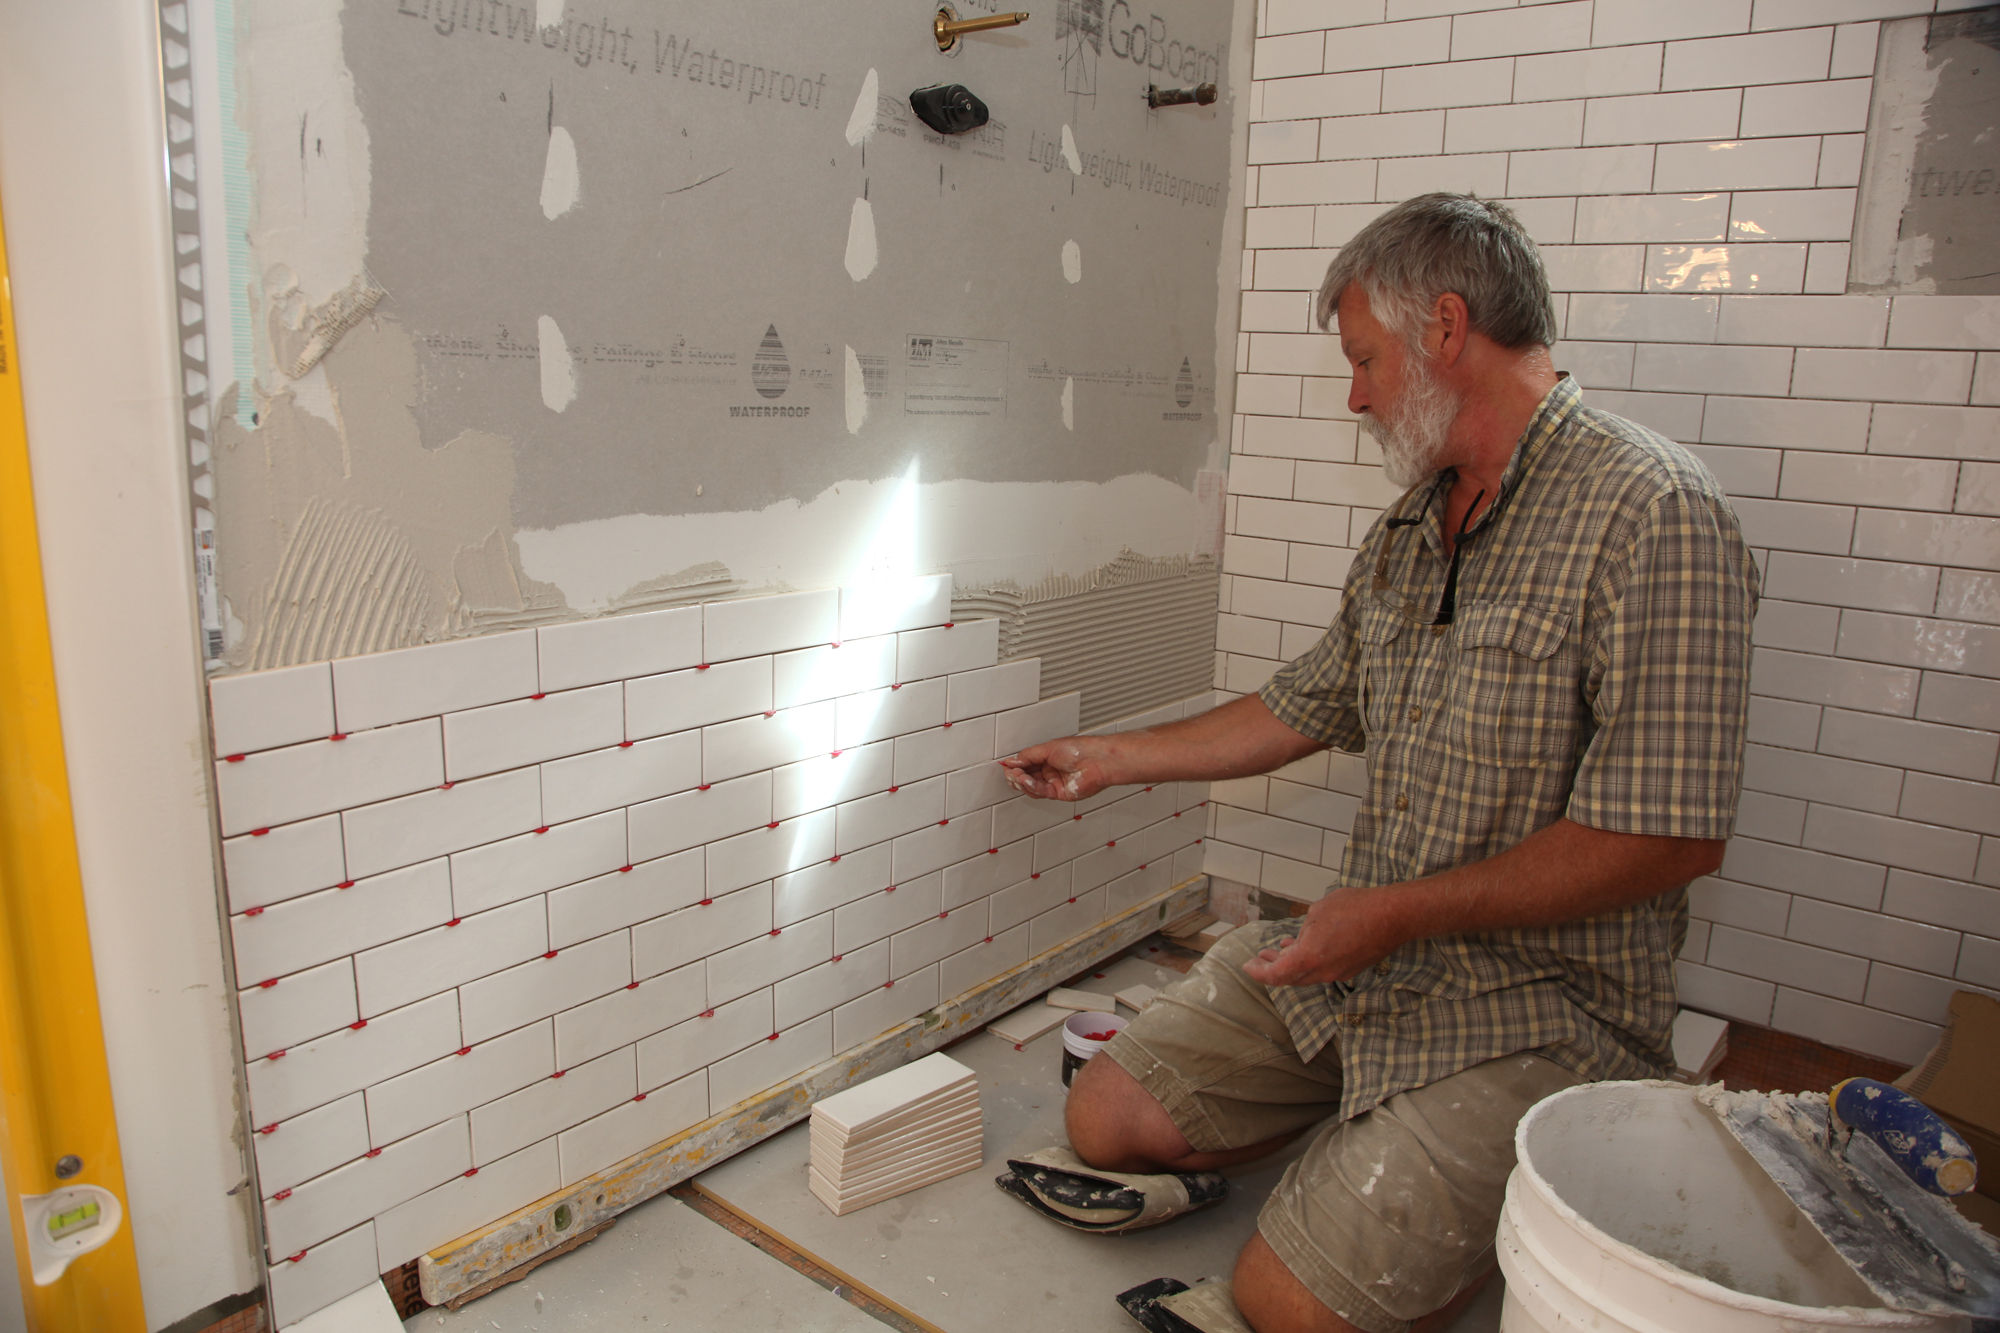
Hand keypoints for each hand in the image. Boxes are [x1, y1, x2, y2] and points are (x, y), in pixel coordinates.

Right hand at [998, 735, 1114, 801]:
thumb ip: (1028, 756)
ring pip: (1032, 787)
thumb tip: (1013, 761)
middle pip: (1027, 777)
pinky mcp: (1060, 793)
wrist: (1097, 760)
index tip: (1006, 765)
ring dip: (1022, 782)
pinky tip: (1027, 781)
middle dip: (1016, 775)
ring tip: (1017, 776)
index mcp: (1048, 757)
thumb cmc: (1081, 749)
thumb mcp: (1048, 748)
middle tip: (1010, 773)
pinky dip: (1032, 787)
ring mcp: (1055, 782)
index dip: (1015, 765)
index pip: (1027, 764)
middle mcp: (1051, 770)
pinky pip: (1041, 792)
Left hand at [1241, 884, 1404, 986]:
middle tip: (1261, 957)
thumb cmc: (1356, 908)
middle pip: (1290, 977)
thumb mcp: (1318, 911)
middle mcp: (1323, 971)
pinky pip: (1324, 970)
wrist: (1394, 916)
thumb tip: (1301, 940)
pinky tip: (1308, 947)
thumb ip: (1304, 930)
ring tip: (1281, 948)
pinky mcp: (1352, 969)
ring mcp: (1339, 973)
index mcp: (1310, 958)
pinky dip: (1310, 961)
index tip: (1248, 965)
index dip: (1259, 972)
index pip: (1276, 975)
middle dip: (1272, 967)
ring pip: (1307, 974)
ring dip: (1292, 963)